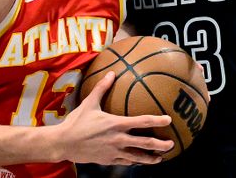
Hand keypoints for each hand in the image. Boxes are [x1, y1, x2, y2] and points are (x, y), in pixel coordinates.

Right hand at [55, 72, 173, 165]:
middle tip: (172, 144)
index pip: (142, 122)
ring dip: (150, 158)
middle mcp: (118, 139)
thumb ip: (102, 88)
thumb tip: (112, 73)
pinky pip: (125, 162)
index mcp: (116, 124)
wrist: (63, 143)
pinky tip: (139, 161)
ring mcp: (114, 152)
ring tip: (160, 158)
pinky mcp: (108, 160)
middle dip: (160, 144)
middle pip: (145, 143)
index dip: (157, 120)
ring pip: (137, 157)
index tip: (169, 119)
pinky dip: (134, 162)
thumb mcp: (89, 103)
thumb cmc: (76, 122)